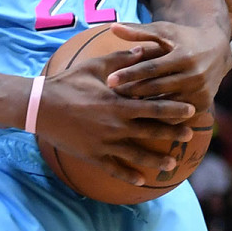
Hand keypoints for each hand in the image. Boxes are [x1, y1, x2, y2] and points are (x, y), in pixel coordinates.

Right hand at [36, 47, 196, 185]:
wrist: (40, 107)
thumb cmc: (68, 83)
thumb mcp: (95, 66)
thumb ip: (121, 59)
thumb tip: (143, 49)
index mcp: (118, 102)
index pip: (153, 106)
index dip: (174, 109)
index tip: (191, 110)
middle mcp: (115, 124)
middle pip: (151, 131)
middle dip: (172, 133)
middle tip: (189, 135)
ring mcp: (104, 142)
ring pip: (136, 154)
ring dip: (156, 160)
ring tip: (172, 164)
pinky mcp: (92, 155)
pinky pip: (114, 168)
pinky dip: (128, 175)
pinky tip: (141, 181)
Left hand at [104, 21, 231, 111]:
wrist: (218, 49)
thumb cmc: (184, 37)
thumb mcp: (164, 31)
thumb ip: (139, 31)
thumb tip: (112, 27)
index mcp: (184, 56)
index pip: (151, 68)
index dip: (130, 74)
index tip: (109, 80)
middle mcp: (194, 75)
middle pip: (156, 87)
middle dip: (131, 92)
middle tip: (109, 97)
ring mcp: (200, 91)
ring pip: (165, 104)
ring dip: (143, 107)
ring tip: (121, 107)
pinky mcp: (203, 103)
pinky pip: (177, 114)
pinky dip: (159, 115)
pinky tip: (141, 116)